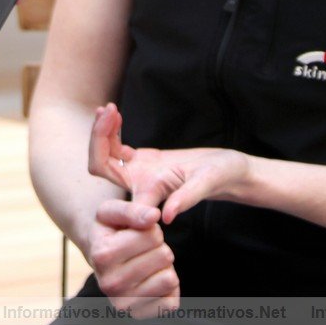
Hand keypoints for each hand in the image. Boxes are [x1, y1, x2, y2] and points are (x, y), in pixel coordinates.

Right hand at [84, 199, 179, 317]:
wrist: (100, 257)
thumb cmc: (109, 230)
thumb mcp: (112, 211)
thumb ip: (133, 210)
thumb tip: (154, 216)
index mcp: (102, 254)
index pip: (153, 235)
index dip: (152, 229)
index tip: (138, 233)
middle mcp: (109, 283)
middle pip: (164, 256)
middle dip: (159, 248)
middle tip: (143, 250)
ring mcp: (123, 303)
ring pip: (169, 279)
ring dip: (164, 268)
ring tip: (147, 264)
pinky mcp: (138, 316)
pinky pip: (171, 303)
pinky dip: (167, 288)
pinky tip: (151, 280)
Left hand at [88, 103, 249, 222]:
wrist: (228, 172)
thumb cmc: (221, 178)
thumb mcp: (206, 184)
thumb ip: (187, 198)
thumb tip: (166, 217)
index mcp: (149, 195)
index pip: (109, 178)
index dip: (104, 160)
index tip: (111, 125)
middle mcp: (138, 185)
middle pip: (100, 165)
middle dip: (98, 137)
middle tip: (107, 109)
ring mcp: (138, 172)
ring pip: (106, 154)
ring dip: (102, 130)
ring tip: (108, 107)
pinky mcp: (142, 161)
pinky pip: (117, 147)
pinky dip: (111, 129)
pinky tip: (114, 112)